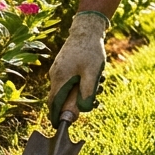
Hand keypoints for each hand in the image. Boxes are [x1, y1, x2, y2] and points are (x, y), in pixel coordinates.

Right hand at [47, 11, 107, 125]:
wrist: (87, 29)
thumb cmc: (90, 50)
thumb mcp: (92, 73)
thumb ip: (87, 92)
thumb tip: (83, 110)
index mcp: (60, 79)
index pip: (53, 104)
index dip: (57, 117)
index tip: (62, 126)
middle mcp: (55, 75)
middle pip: (62, 98)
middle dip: (77, 103)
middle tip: (96, 101)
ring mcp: (58, 69)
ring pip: (68, 88)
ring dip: (83, 91)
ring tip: (101, 84)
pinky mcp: (64, 65)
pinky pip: (70, 80)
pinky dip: (81, 82)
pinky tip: (96, 76)